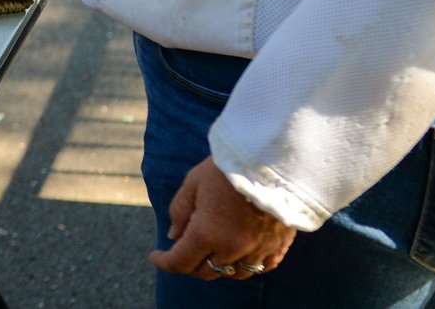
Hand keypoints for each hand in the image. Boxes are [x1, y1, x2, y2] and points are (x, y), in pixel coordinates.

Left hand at [149, 157, 295, 280]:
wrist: (271, 160)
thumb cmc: (226, 168)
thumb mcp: (193, 183)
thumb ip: (180, 212)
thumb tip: (174, 236)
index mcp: (206, 233)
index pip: (180, 262)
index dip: (164, 263)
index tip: (156, 256)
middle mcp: (232, 248)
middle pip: (207, 271)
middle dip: (190, 265)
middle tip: (183, 250)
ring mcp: (258, 250)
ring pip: (235, 274)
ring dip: (219, 266)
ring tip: (211, 252)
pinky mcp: (279, 245)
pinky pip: (262, 267)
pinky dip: (247, 264)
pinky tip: (240, 253)